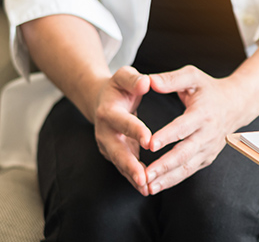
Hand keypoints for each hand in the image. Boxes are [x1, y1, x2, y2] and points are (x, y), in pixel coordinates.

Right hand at [93, 66, 151, 195]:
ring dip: (132, 176)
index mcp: (109, 111)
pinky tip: (147, 188)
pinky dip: (134, 179)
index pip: (123, 122)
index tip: (149, 140)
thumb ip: (134, 79)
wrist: (103, 100)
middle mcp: (105, 131)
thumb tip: (146, 82)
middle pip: (116, 150)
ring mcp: (108, 145)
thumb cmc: (120, 87)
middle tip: (143, 177)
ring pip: (120, 163)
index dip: (135, 130)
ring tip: (147, 188)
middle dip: (129, 164)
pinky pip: (124, 168)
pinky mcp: (114, 154)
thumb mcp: (124, 76)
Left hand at [144, 65, 246, 194]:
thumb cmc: (209, 90)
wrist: (236, 104)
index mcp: (203, 113)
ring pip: (187, 167)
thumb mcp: (193, 77)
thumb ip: (170, 79)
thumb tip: (149, 81)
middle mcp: (207, 134)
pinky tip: (156, 186)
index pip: (183, 127)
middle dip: (164, 166)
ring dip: (167, 179)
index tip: (150, 144)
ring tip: (148, 187)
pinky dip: (173, 180)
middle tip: (145, 175)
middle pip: (185, 153)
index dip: (167, 136)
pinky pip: (189, 171)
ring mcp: (208, 148)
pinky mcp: (207, 157)